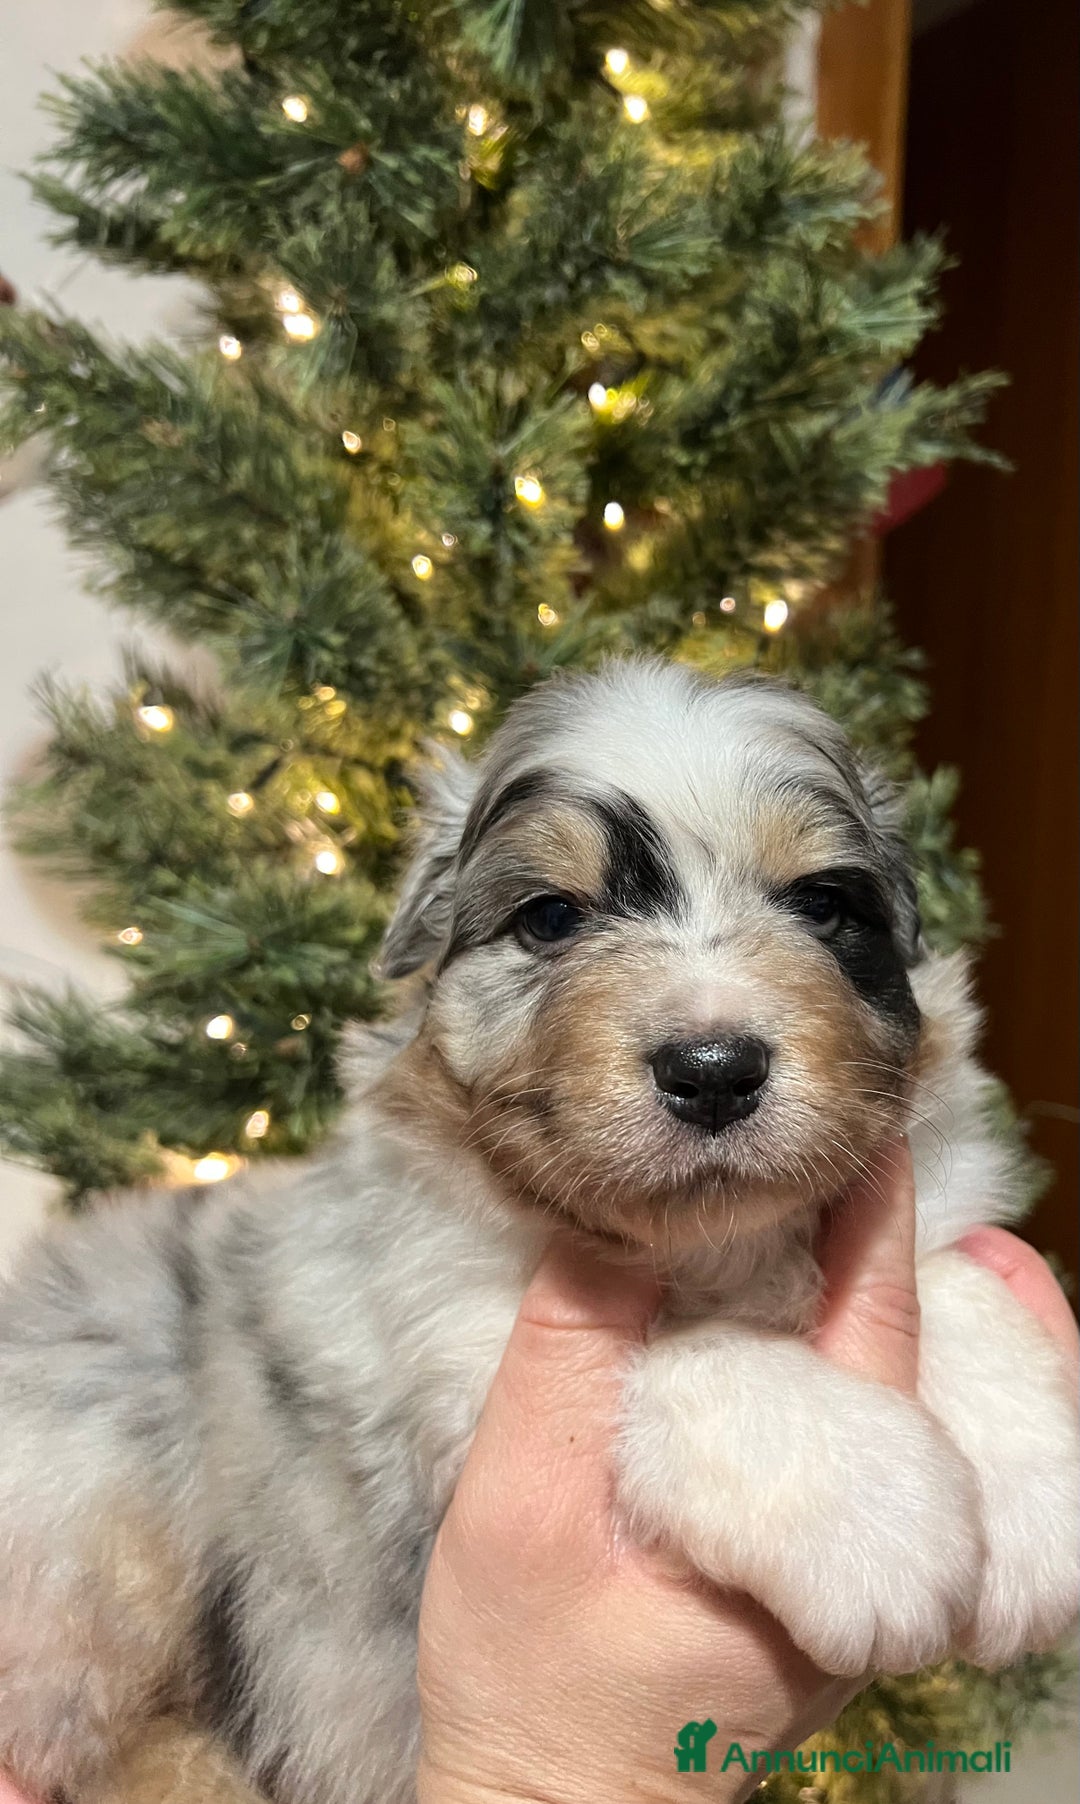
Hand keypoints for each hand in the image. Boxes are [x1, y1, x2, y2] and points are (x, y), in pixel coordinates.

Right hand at [415, 1144, 1077, 1803]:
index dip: (870, 1220)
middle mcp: (867, 1552)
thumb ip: (569, 1363)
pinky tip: (807, 1311)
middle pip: (909, 1360)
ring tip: (852, 1198)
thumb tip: (612, 1226)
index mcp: (815, 1522)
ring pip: (897, 1406)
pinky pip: (860, 1450)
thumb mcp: (521, 1510)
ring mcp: (852, 1576)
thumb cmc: (531, 1683)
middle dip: (894, 1242)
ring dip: (883, 1297)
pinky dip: (851, 1362)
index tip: (859, 1126)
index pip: (871, 1331)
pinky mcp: (818, 1585)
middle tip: (862, 1134)